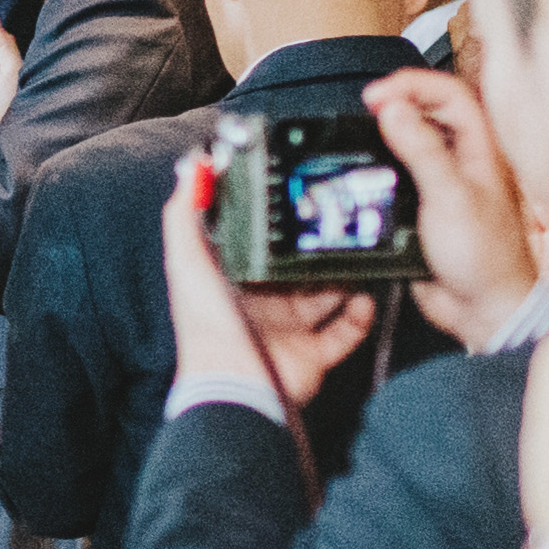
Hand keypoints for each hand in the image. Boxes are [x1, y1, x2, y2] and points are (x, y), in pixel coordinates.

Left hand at [158, 161, 376, 405]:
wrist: (235, 383)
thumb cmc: (208, 325)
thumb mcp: (186, 260)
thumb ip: (185, 213)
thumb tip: (194, 165)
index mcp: (234, 280)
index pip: (261, 243)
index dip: (280, 222)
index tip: (304, 195)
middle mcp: (263, 303)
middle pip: (299, 266)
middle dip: (320, 246)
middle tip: (343, 222)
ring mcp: (290, 329)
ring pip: (328, 295)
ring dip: (346, 276)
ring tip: (359, 254)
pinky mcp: (314, 354)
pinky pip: (346, 332)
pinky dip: (360, 316)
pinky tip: (362, 298)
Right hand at [365, 68, 547, 341]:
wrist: (483, 309)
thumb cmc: (487, 258)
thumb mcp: (451, 196)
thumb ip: (422, 150)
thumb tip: (394, 110)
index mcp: (481, 147)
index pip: (447, 93)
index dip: (412, 85)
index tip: (378, 96)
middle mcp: (462, 158)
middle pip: (426, 110)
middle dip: (395, 102)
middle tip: (365, 110)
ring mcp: (441, 181)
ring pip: (409, 141)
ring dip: (384, 134)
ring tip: (360, 136)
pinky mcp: (421, 206)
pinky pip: (396, 175)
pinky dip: (378, 167)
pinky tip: (363, 171)